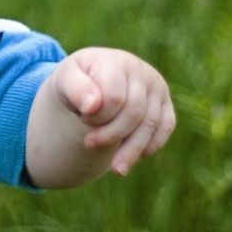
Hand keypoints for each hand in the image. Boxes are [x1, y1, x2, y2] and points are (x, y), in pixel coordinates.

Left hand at [49, 48, 174, 175]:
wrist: (92, 78)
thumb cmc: (77, 81)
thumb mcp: (66, 80)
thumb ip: (75, 89)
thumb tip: (92, 105)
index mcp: (115, 61)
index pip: (113, 97)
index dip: (97, 117)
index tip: (83, 119)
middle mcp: (140, 71)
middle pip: (133, 113)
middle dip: (111, 135)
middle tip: (89, 144)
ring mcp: (156, 86)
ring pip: (150, 124)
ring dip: (132, 150)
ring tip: (116, 170)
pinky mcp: (165, 103)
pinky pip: (165, 127)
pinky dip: (151, 145)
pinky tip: (136, 158)